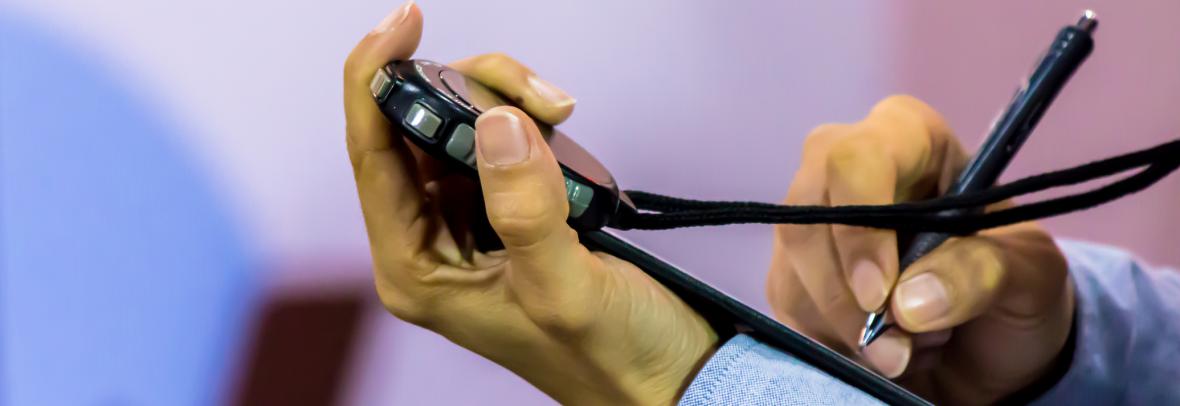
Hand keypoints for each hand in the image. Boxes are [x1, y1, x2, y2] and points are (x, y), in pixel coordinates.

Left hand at [343, 3, 716, 403]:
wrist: (669, 375)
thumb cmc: (612, 357)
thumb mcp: (565, 289)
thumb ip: (525, 210)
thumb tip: (494, 123)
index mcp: (418, 269)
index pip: (373, 155)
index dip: (376, 80)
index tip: (404, 21)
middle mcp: (434, 243)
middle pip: (417, 127)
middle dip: (470, 88)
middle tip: (534, 91)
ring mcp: (473, 224)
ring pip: (461, 125)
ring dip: (506, 100)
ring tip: (560, 111)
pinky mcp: (513, 211)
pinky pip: (501, 140)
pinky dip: (530, 120)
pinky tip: (562, 127)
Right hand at [766, 95, 1073, 403]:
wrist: (991, 336)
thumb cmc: (1013, 280)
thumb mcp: (1027, 273)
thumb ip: (979, 273)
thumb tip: (906, 302)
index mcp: (908, 138)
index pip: (857, 158)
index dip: (859, 229)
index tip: (881, 295)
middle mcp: (844, 169)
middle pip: (806, 220)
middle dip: (847, 297)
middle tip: (899, 349)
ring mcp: (810, 222)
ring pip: (793, 273)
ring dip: (848, 330)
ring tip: (915, 345)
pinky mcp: (792, 275)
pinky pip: (789, 312)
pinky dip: (835, 346)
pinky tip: (880, 351)